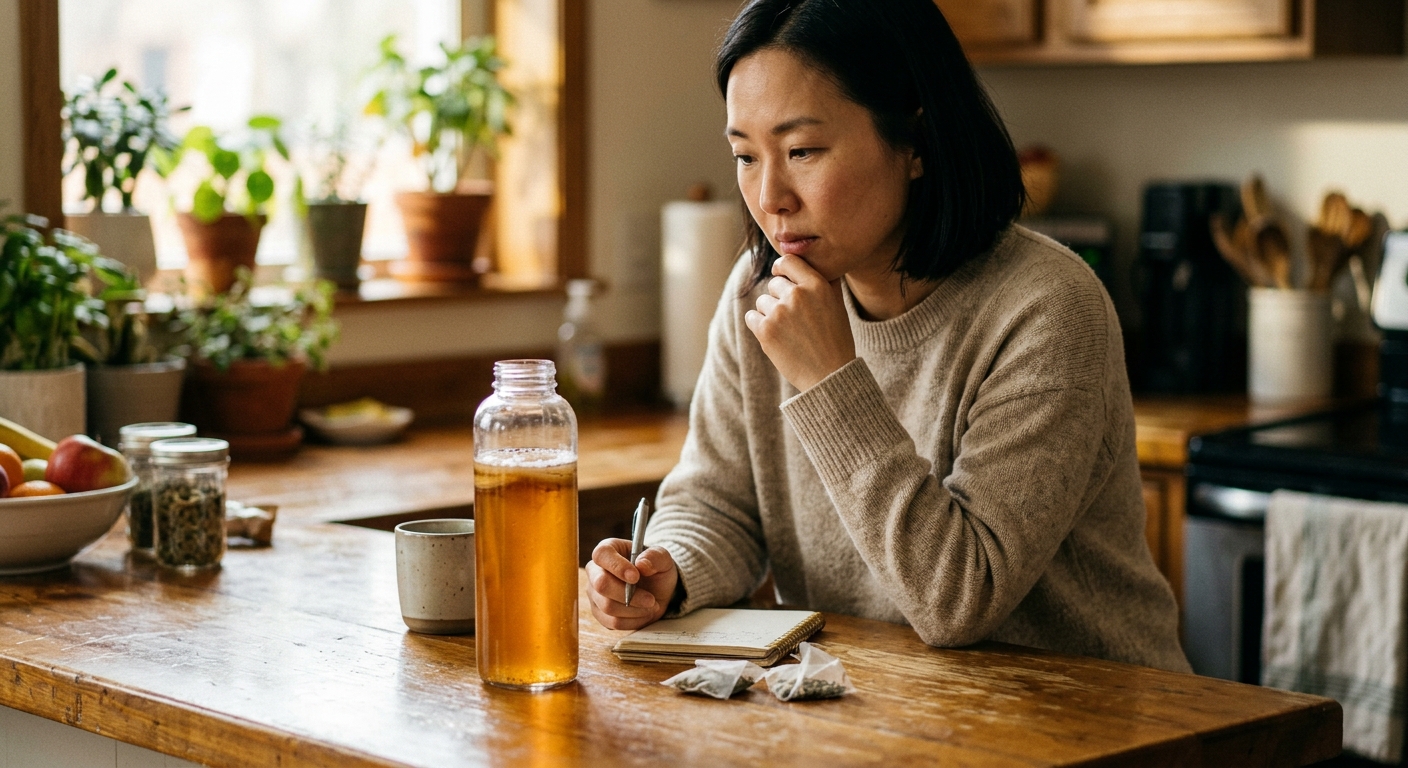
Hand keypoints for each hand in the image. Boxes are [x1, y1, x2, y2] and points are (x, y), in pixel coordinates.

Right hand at [586, 538, 677, 629]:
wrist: (657, 591)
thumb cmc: (656, 570)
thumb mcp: (663, 559)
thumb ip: (655, 556)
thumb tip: (641, 565)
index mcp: (608, 550)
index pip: (601, 554)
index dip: (617, 566)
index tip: (636, 577)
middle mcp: (595, 571)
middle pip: (601, 584)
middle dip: (629, 595)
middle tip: (651, 599)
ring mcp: (594, 593)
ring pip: (608, 606)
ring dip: (635, 609)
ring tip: (651, 605)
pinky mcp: (599, 613)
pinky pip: (612, 622)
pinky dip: (633, 620)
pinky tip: (643, 612)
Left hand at [744, 254, 855, 391]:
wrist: (829, 375)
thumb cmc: (835, 340)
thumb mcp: (837, 305)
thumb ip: (825, 281)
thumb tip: (814, 262)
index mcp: (817, 285)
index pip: (788, 261)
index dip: (781, 268)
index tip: (780, 275)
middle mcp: (797, 295)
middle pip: (774, 283)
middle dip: (780, 297)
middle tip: (794, 318)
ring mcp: (779, 312)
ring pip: (762, 301)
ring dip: (769, 313)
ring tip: (788, 331)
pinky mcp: (765, 330)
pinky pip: (751, 317)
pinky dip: (759, 325)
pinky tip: (775, 336)